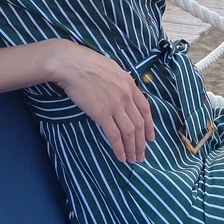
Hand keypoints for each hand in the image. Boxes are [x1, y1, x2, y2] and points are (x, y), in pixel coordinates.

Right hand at [44, 39, 154, 161]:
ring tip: (133, 159)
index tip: (150, 138)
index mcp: (130, 84)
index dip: (149, 126)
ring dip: (132, 148)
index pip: (145, 109)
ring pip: (129, 132)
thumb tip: (124, 93)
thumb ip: (121, 83)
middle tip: (142, 155)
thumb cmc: (88, 63)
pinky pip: (114, 135)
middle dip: (142, 142)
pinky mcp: (102, 114)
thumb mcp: (113, 69)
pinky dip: (119, 148)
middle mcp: (126, 96)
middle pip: (139, 124)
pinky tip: (121, 157)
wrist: (72, 64)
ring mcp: (115, 105)